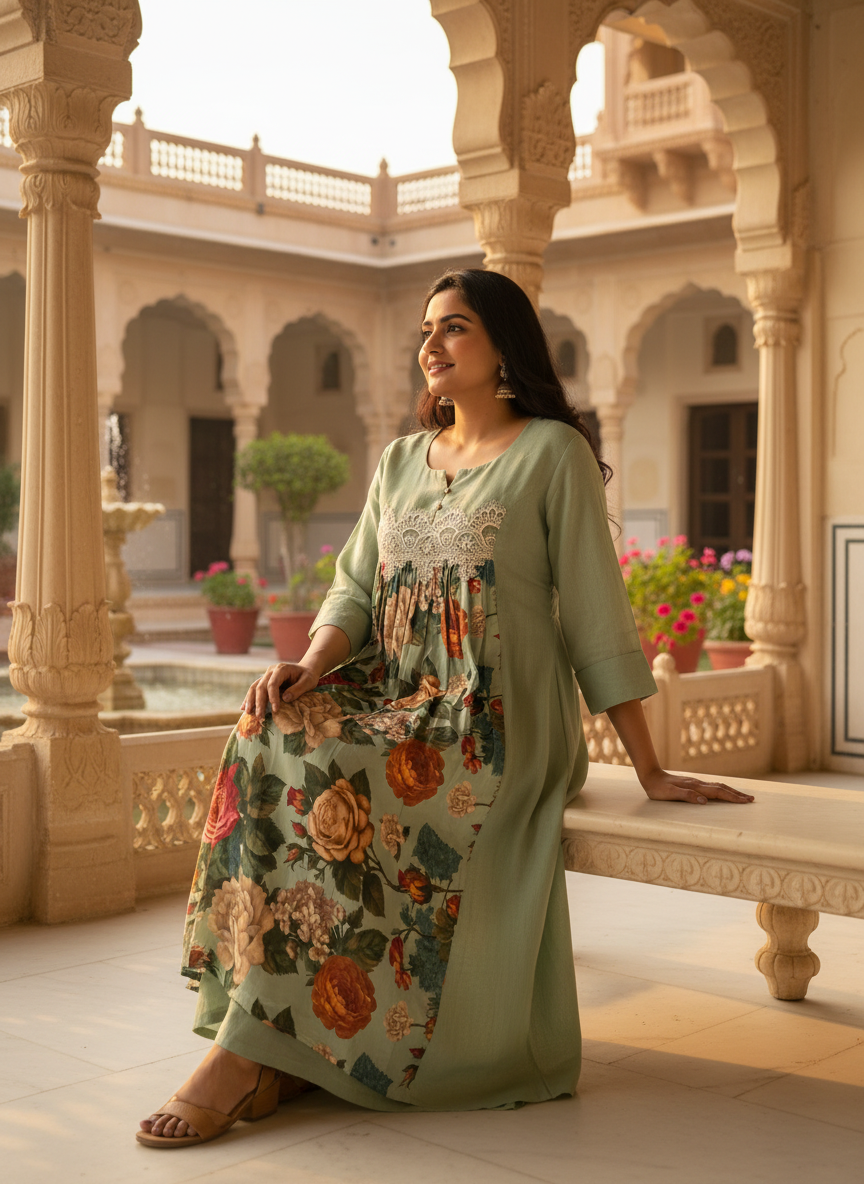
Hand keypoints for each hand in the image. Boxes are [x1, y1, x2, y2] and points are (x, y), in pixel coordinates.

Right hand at [241, 662, 319, 718]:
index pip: (273, 683)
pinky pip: (254, 689)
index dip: (272, 697)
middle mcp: (271, 671)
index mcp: (281, 669)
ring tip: (249, 713)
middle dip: (259, 702)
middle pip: (261, 686)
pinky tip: (244, 708)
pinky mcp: (264, 681)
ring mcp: (266, 675)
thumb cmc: (308, 676)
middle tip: (259, 716)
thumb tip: (285, 698)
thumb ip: (298, 689)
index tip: (275, 709)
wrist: (305, 669)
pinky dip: (248, 699)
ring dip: (250, 701)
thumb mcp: (308, 681)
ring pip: (254, 687)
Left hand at [640, 768, 754, 804]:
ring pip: (718, 787)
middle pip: (722, 788)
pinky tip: (723, 793)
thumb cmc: (658, 788)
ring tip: (742, 796)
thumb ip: (687, 796)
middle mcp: (698, 784)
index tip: (746, 801)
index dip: (733, 797)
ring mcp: (696, 783)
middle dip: (737, 794)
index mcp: (695, 787)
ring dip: (731, 791)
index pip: (718, 793)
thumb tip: (704, 801)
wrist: (650, 775)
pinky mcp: (693, 784)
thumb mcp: (669, 794)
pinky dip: (722, 790)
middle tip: (751, 799)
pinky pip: (712, 787)